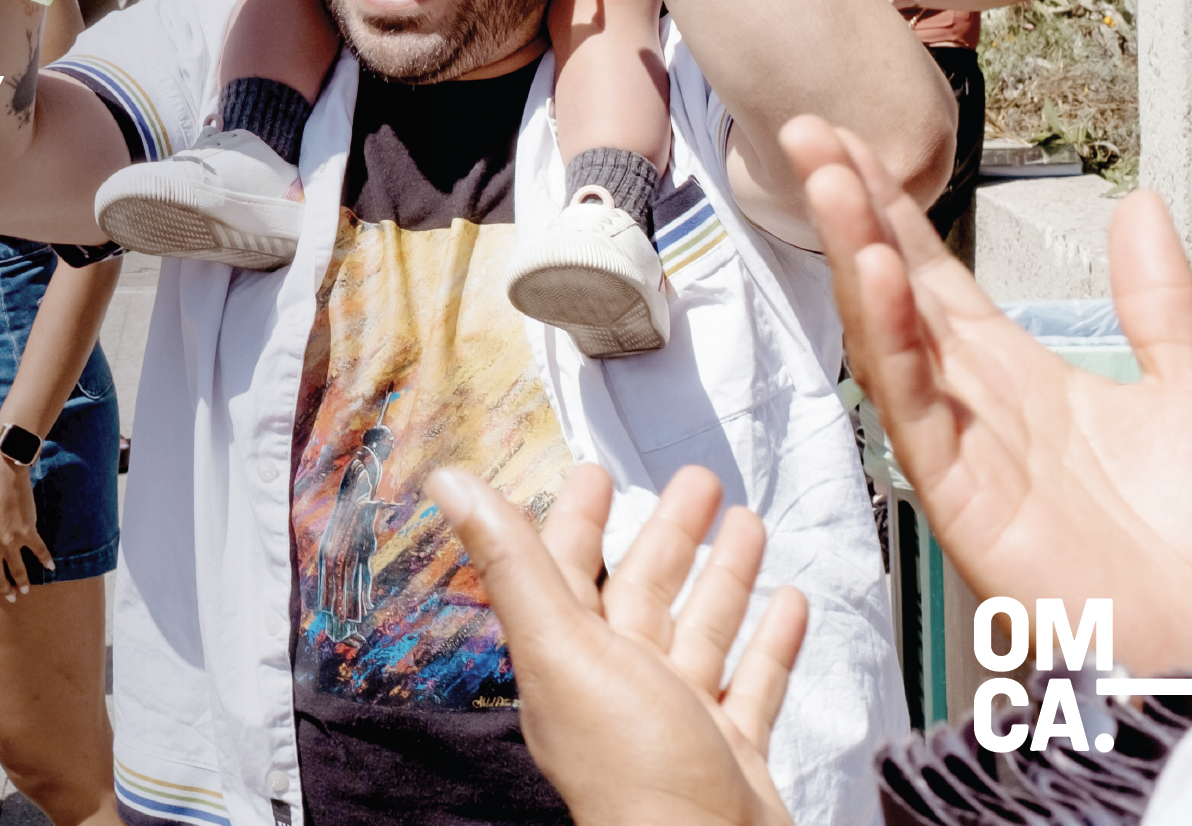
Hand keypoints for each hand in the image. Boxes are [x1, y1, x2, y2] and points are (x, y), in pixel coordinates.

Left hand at [429, 462, 802, 825]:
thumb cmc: (630, 766)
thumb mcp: (562, 647)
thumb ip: (511, 563)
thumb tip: (447, 482)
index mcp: (570, 657)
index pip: (567, 569)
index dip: (577, 519)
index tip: (596, 473)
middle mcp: (619, 684)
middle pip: (644, 590)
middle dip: (670, 534)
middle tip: (700, 480)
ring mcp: (677, 719)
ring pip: (701, 630)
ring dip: (723, 577)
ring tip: (749, 522)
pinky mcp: (731, 751)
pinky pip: (752, 685)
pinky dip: (770, 643)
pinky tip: (791, 602)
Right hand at [781, 116, 1191, 670]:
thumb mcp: (1186, 387)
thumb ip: (1156, 301)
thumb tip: (1140, 207)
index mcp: (1019, 377)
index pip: (934, 273)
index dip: (892, 207)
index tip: (849, 142)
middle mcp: (975, 404)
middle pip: (896, 287)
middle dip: (850, 208)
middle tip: (806, 133)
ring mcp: (959, 446)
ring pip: (889, 333)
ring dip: (854, 252)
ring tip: (827, 178)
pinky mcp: (957, 493)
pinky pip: (911, 402)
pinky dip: (888, 336)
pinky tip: (873, 275)